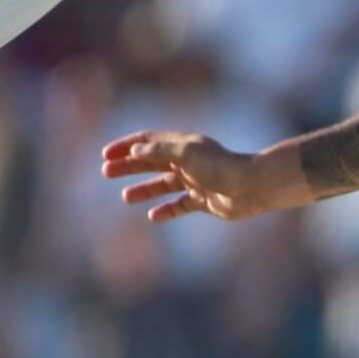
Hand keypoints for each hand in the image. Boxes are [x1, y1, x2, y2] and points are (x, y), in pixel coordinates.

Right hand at [104, 131, 308, 222]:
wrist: (252, 187)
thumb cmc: (220, 167)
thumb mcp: (186, 154)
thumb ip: (159, 151)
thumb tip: (134, 151)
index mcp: (182, 145)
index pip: (148, 141)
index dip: (126, 146)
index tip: (106, 155)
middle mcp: (188, 161)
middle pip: (152, 162)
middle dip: (128, 167)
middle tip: (107, 173)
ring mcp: (196, 181)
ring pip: (164, 185)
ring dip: (144, 189)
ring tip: (126, 197)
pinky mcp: (204, 201)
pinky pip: (180, 206)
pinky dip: (166, 210)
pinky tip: (153, 216)